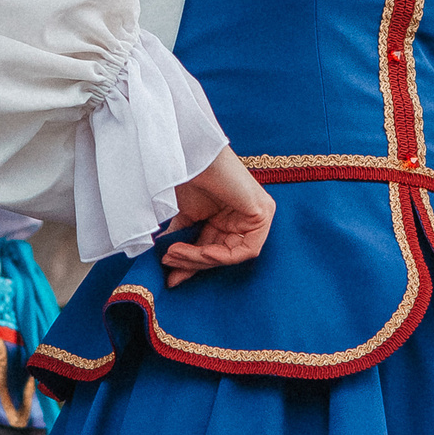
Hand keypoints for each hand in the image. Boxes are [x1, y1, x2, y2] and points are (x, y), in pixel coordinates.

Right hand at [161, 148, 275, 286]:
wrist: (192, 155)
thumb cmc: (188, 179)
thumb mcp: (184, 218)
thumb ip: (183, 243)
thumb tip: (170, 270)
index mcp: (227, 219)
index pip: (213, 251)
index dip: (192, 266)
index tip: (171, 279)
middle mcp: (244, 219)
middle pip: (221, 255)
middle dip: (193, 263)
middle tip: (169, 262)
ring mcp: (256, 217)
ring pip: (231, 255)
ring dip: (201, 259)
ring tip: (174, 253)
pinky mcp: (264, 213)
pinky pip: (247, 250)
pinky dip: (223, 256)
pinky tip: (203, 252)